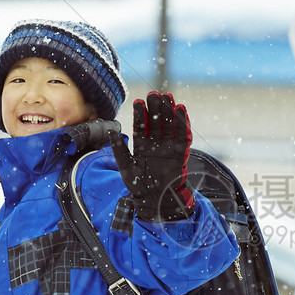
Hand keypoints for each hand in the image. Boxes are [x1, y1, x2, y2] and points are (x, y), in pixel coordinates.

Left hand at [110, 91, 194, 222]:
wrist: (156, 200)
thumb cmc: (138, 186)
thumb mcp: (125, 167)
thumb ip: (119, 149)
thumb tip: (111, 132)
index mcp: (141, 146)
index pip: (140, 126)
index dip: (139, 114)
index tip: (138, 101)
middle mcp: (155, 145)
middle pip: (156, 122)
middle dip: (155, 108)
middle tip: (154, 94)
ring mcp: (168, 148)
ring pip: (169, 125)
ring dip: (169, 111)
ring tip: (168, 97)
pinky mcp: (180, 153)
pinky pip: (182, 135)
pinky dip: (183, 123)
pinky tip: (181, 109)